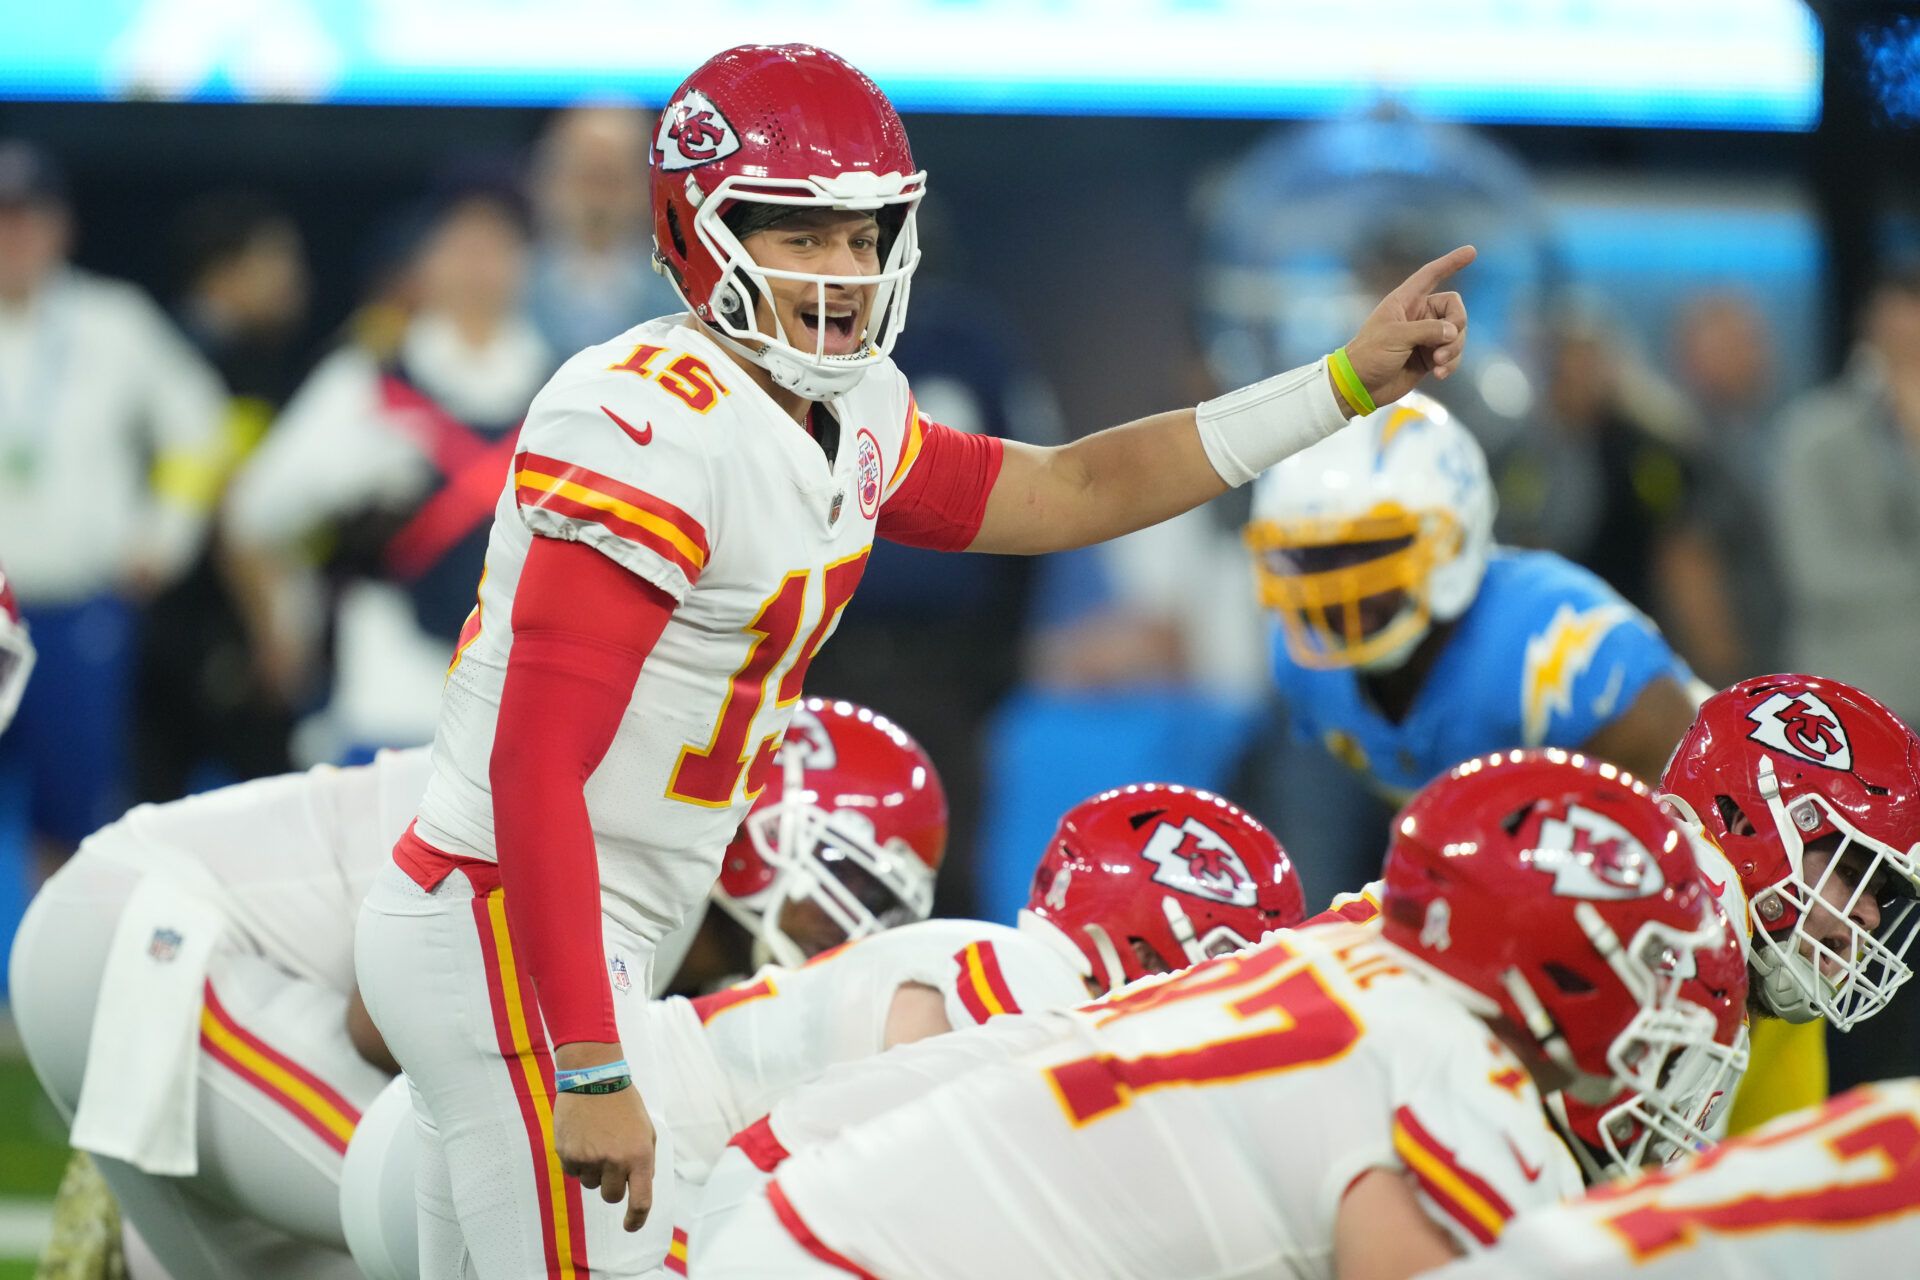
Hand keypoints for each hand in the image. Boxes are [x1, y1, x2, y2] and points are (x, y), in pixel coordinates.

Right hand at [552, 1043, 656, 1231]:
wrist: (594, 1078)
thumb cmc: (624, 1105)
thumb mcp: (646, 1131)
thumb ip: (644, 1162)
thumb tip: (638, 1188)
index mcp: (640, 1156)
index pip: (641, 1201)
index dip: (636, 1220)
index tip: (630, 1226)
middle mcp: (615, 1161)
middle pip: (612, 1197)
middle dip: (612, 1186)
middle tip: (610, 1162)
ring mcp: (590, 1158)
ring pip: (590, 1184)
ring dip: (594, 1170)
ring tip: (597, 1140)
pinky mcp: (568, 1153)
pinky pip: (573, 1171)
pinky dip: (578, 1160)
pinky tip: (582, 1137)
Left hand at [1342, 245, 1475, 409]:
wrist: (1358, 386)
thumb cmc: (1369, 355)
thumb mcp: (1396, 337)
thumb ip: (1428, 330)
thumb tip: (1454, 332)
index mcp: (1405, 301)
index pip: (1431, 275)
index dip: (1451, 263)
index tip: (1471, 251)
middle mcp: (1418, 315)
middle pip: (1454, 309)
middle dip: (1457, 326)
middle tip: (1447, 343)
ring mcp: (1425, 337)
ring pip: (1457, 334)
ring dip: (1454, 349)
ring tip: (1439, 364)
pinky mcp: (1430, 357)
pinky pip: (1452, 355)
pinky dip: (1451, 363)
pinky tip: (1440, 374)